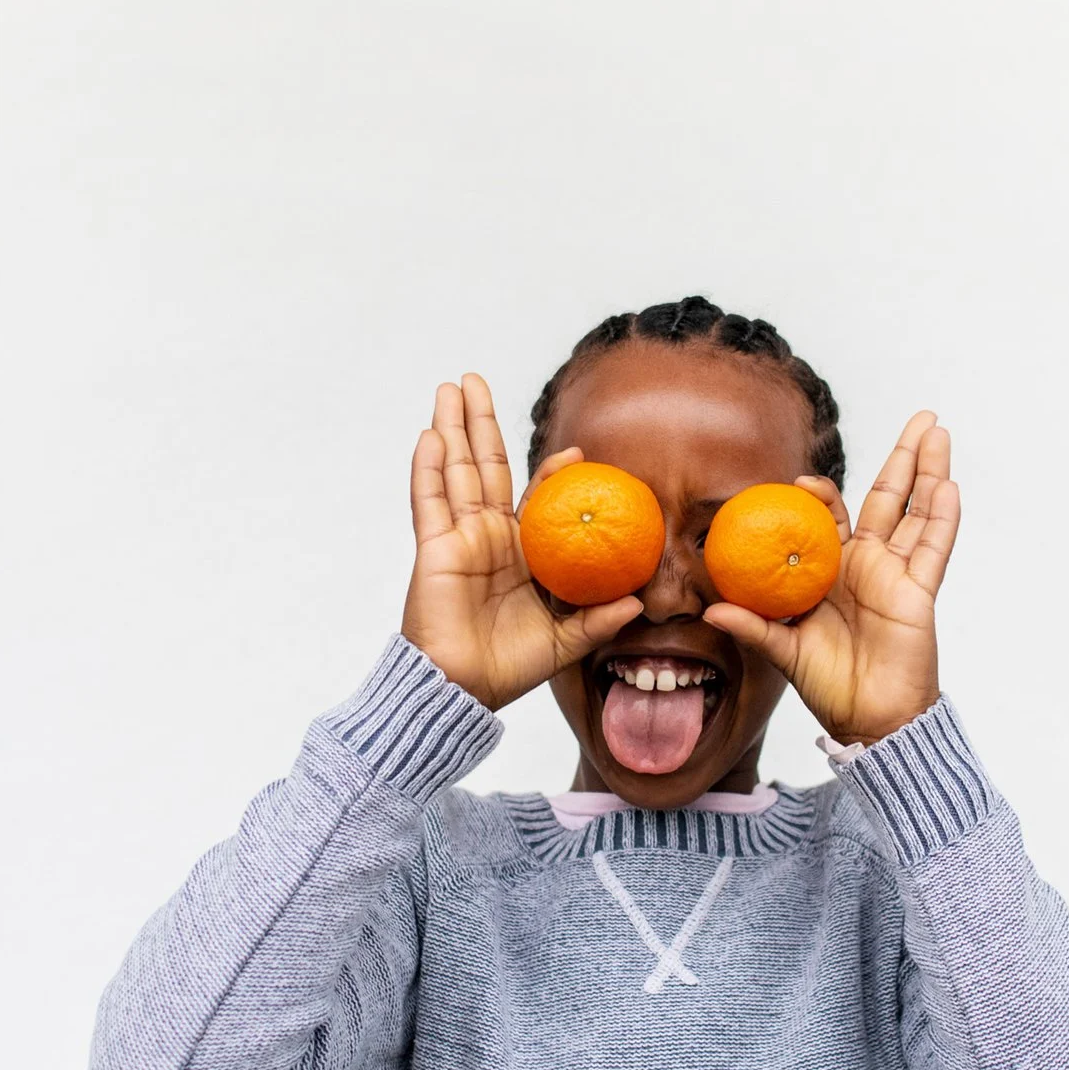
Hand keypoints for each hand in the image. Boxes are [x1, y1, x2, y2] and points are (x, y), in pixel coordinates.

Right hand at [400, 375, 641, 708]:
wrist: (463, 688)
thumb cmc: (509, 668)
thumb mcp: (566, 640)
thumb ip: (598, 619)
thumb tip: (640, 602)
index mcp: (520, 554)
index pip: (534, 499)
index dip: (550, 472)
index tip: (573, 452)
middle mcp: (486, 538)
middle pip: (482, 467)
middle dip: (479, 423)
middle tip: (474, 381)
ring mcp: (457, 539)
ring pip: (454, 471)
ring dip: (451, 426)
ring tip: (449, 387)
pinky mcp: (434, 548)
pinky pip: (429, 500)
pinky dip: (428, 467)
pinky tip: (430, 434)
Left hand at [704, 412, 958, 746]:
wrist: (867, 717)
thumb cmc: (826, 684)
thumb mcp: (782, 650)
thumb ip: (752, 626)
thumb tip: (710, 609)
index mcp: (831, 571)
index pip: (831, 519)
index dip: (822, 496)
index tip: (804, 482)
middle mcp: (867, 565)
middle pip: (888, 499)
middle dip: (902, 458)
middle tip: (919, 418)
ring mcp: (897, 574)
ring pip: (917, 512)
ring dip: (930, 471)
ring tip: (938, 431)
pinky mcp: (919, 592)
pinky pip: (932, 549)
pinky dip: (941, 518)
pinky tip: (947, 485)